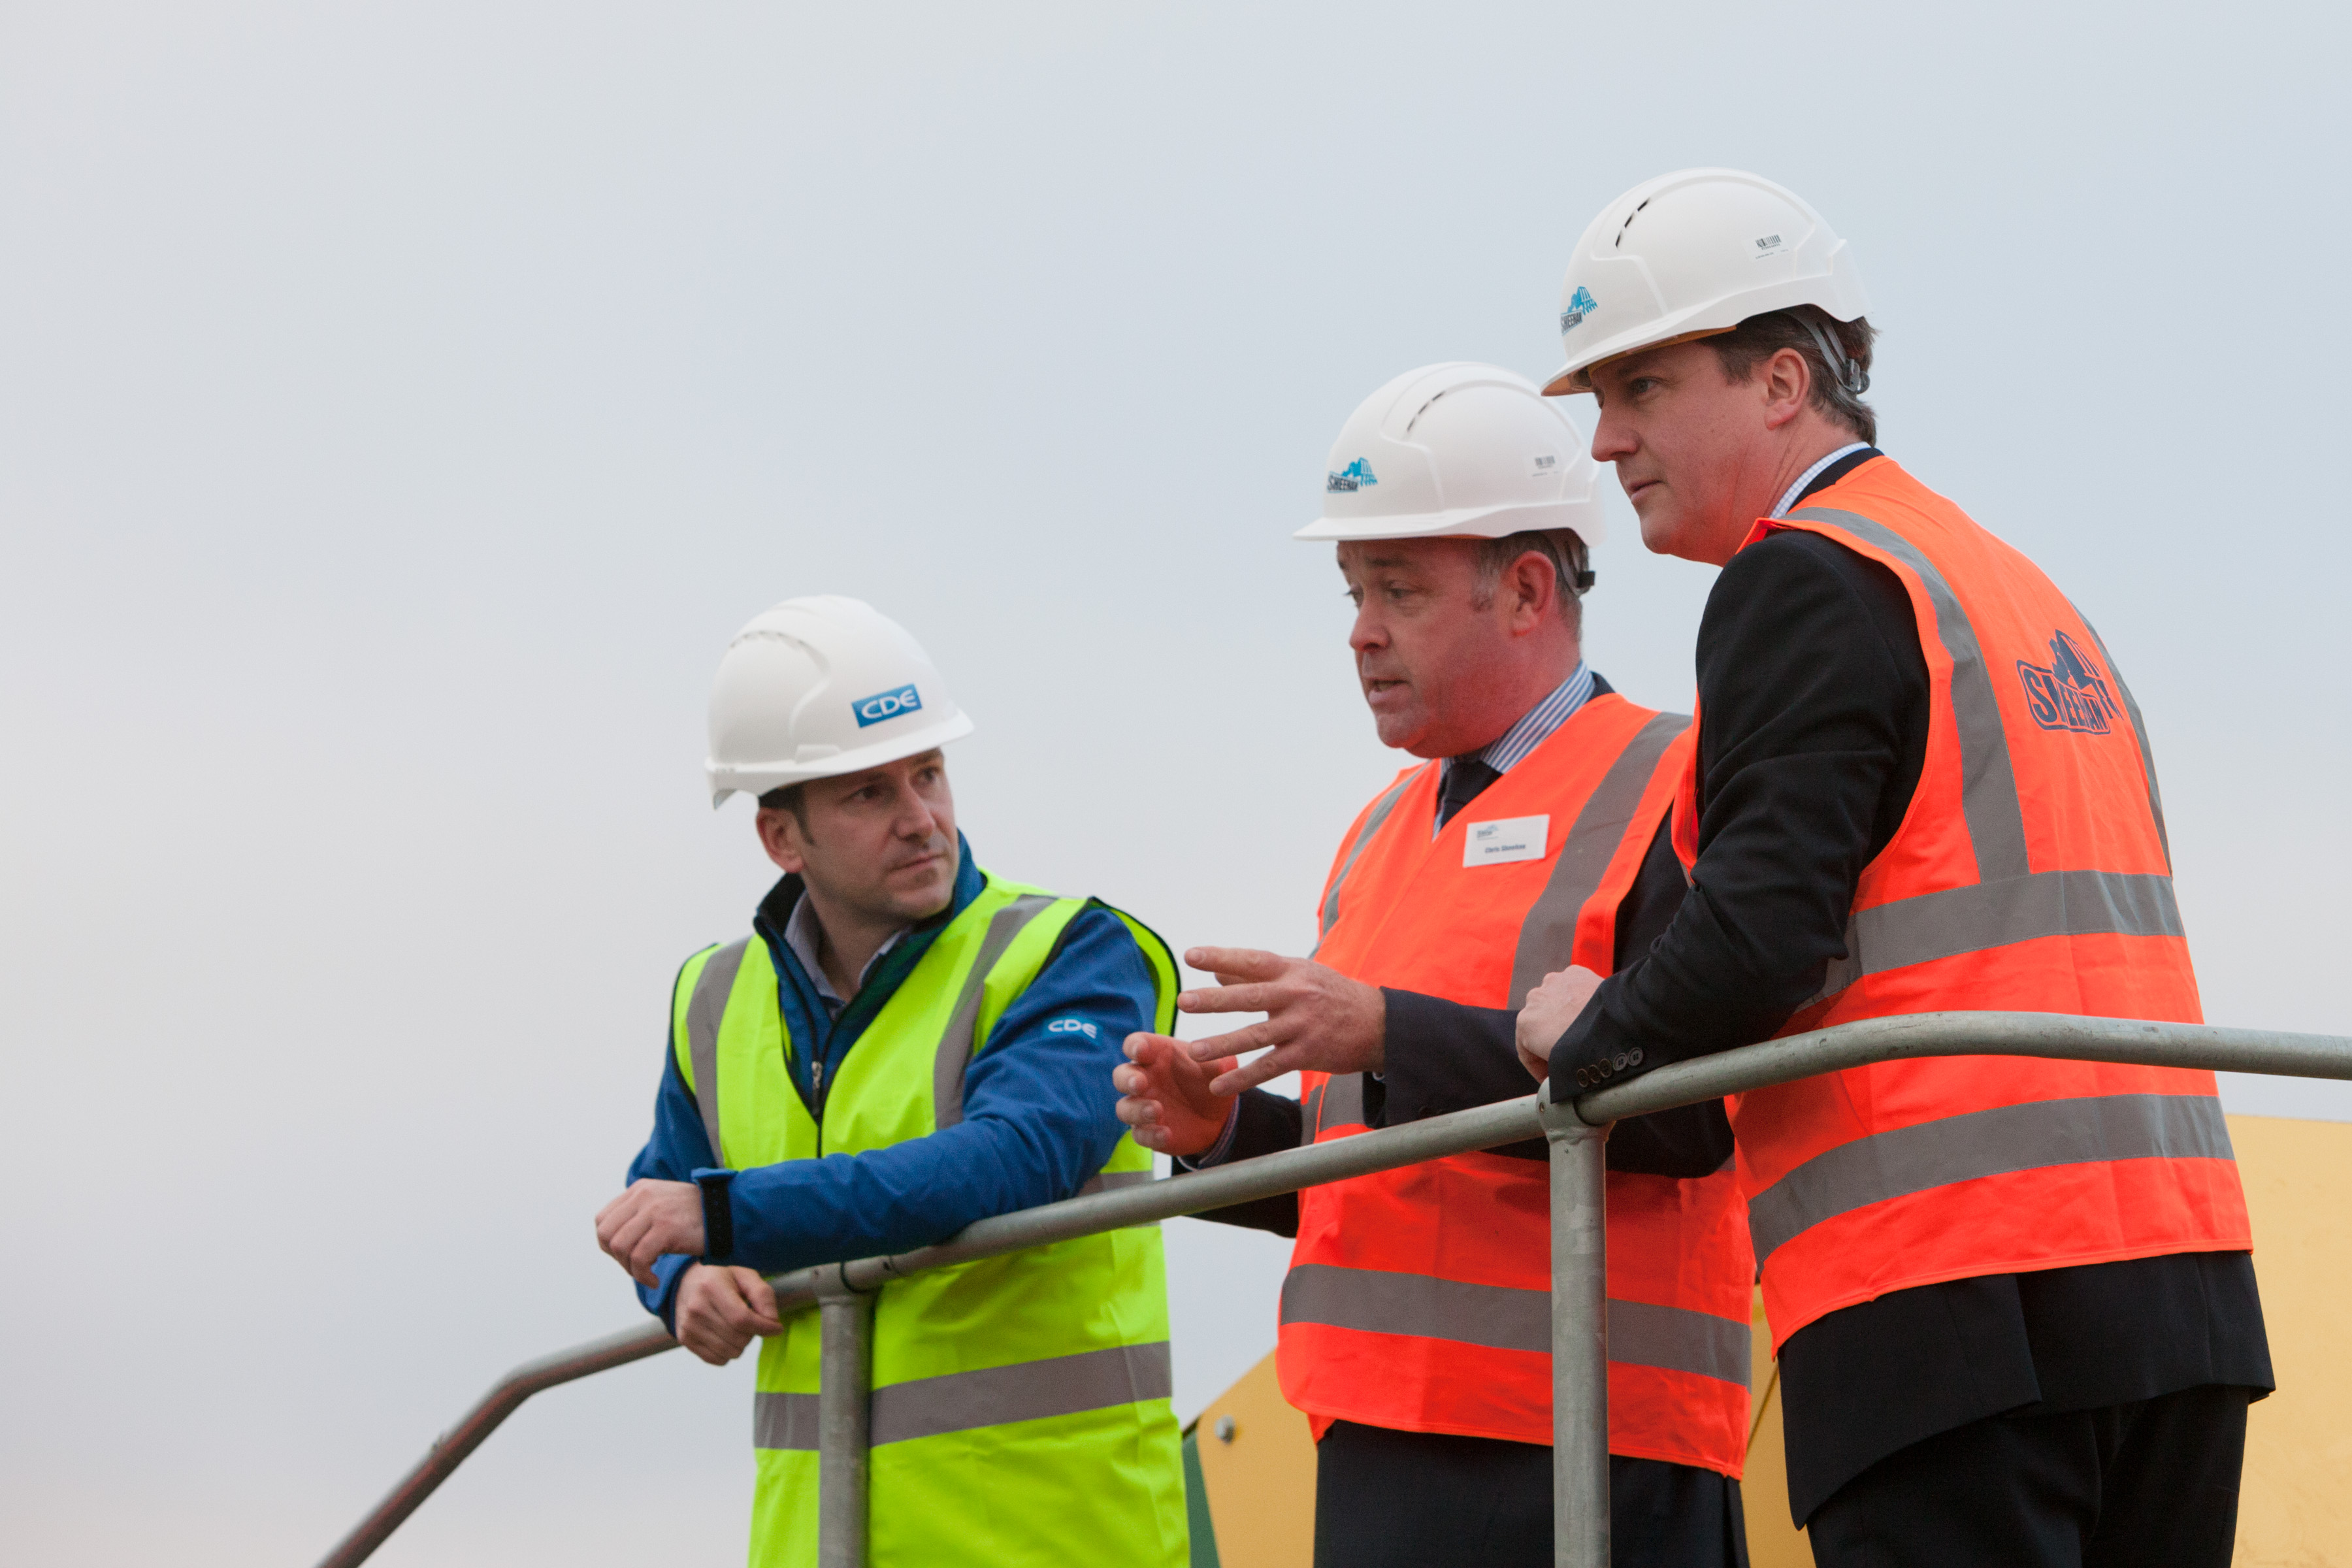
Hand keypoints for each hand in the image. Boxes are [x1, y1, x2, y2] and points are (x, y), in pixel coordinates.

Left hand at [594, 1178, 706, 1286]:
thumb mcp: (663, 1204)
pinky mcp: (666, 1228)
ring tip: (647, 1274)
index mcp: (640, 1189)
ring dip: (629, 1269)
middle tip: (636, 1267)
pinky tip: (654, 1280)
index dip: (608, 1243)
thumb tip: (613, 1239)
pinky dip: (643, 1276)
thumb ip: (639, 1213)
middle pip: (605, 1234)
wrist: (728, 1215)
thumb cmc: (697, 1216)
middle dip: (616, 1258)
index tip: (626, 1256)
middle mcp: (643, 1196)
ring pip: (619, 1247)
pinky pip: (639, 1258)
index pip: (602, 1219)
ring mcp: (654, 1211)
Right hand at [673, 1263, 782, 1365]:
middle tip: (751, 1321)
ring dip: (741, 1344)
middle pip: (738, 1338)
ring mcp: (689, 1326)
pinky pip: (717, 1359)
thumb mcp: (745, 1276)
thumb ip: (763, 1295)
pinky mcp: (685, 1340)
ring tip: (737, 1327)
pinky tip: (726, 1336)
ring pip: (729, 1352)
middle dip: (753, 1333)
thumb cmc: (721, 1279)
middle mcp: (696, 1308)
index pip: (742, 1319)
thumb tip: (772, 1320)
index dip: (764, 1327)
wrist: (685, 1283)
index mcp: (712, 1287)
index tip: (776, 1328)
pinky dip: (728, 1353)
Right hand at [1114, 1032, 1238, 1155]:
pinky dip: (1150, 1135)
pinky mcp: (1148, 1131)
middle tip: (1139, 1084)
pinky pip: (1140, 1135)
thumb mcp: (1219, 1065)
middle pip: (1121, 1076)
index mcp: (1157, 1055)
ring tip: (1156, 1111)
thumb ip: (1214, 1057)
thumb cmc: (1211, 1080)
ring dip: (1137, 1109)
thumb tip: (1207, 1051)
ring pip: (1125, 1108)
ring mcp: (1143, 1106)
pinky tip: (1166, 1134)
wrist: (1220, 1115)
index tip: (1141, 1051)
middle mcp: (1145, 1079)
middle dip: (1127, 1079)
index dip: (1135, 1046)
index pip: (1136, 1045)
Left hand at [1172, 947, 1386, 1095]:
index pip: (1252, 960)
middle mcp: (1296, 995)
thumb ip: (1256, 974)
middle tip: (1184, 1001)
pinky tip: (1219, 1086)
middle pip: (1251, 997)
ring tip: (1193, 1051)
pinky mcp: (1307, 1054)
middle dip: (1215, 1000)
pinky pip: (1269, 1067)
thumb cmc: (1330, 994)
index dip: (1221, 956)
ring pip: (1257, 1036)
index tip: (1191, 956)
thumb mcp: (1299, 974)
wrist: (1378, 1023)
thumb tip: (1215, 969)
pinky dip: (1243, 1079)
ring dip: (1223, 1044)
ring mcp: (1302, 1026)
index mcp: (1291, 971)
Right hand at [1515, 965, 1602, 1080]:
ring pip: (1554, 1001)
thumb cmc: (1589, 1050)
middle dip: (1550, 1038)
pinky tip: (1589, 1011)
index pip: (1525, 1050)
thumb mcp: (1560, 1070)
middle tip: (1568, 1054)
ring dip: (1563, 1014)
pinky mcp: (1574, 973)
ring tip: (1581, 1030)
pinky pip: (1570, 988)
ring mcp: (1553, 982)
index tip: (1550, 1076)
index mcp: (1524, 1024)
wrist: (1619, 1023)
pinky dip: (1577, 997)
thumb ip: (1550, 1073)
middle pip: (1539, 1023)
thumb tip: (1556, 1083)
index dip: (1538, 1067)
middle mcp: (1533, 999)